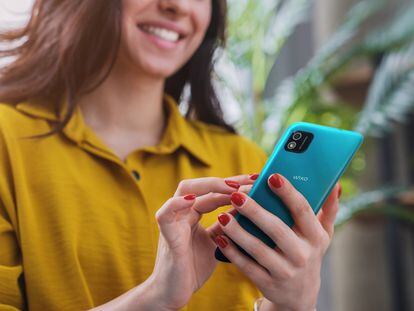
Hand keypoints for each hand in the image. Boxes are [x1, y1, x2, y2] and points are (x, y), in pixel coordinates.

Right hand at [147, 174, 256, 309]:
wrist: (174, 294)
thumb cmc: (193, 268)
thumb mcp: (217, 242)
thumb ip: (226, 225)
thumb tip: (248, 209)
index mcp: (193, 214)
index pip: (214, 191)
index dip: (235, 185)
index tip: (257, 181)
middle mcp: (183, 213)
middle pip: (201, 185)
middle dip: (227, 181)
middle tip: (251, 180)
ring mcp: (173, 221)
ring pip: (185, 190)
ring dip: (210, 186)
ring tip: (233, 187)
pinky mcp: (166, 235)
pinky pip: (166, 214)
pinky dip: (177, 203)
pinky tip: (193, 199)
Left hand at [215, 174, 340, 310]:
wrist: (301, 295)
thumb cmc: (308, 253)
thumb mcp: (322, 234)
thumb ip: (328, 209)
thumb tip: (335, 182)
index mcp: (315, 236)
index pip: (302, 210)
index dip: (288, 193)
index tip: (271, 176)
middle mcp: (302, 254)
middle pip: (276, 229)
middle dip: (255, 211)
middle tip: (236, 194)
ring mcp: (285, 271)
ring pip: (258, 249)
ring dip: (239, 232)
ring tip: (223, 216)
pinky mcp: (269, 283)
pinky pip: (247, 266)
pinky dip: (233, 252)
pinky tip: (220, 238)